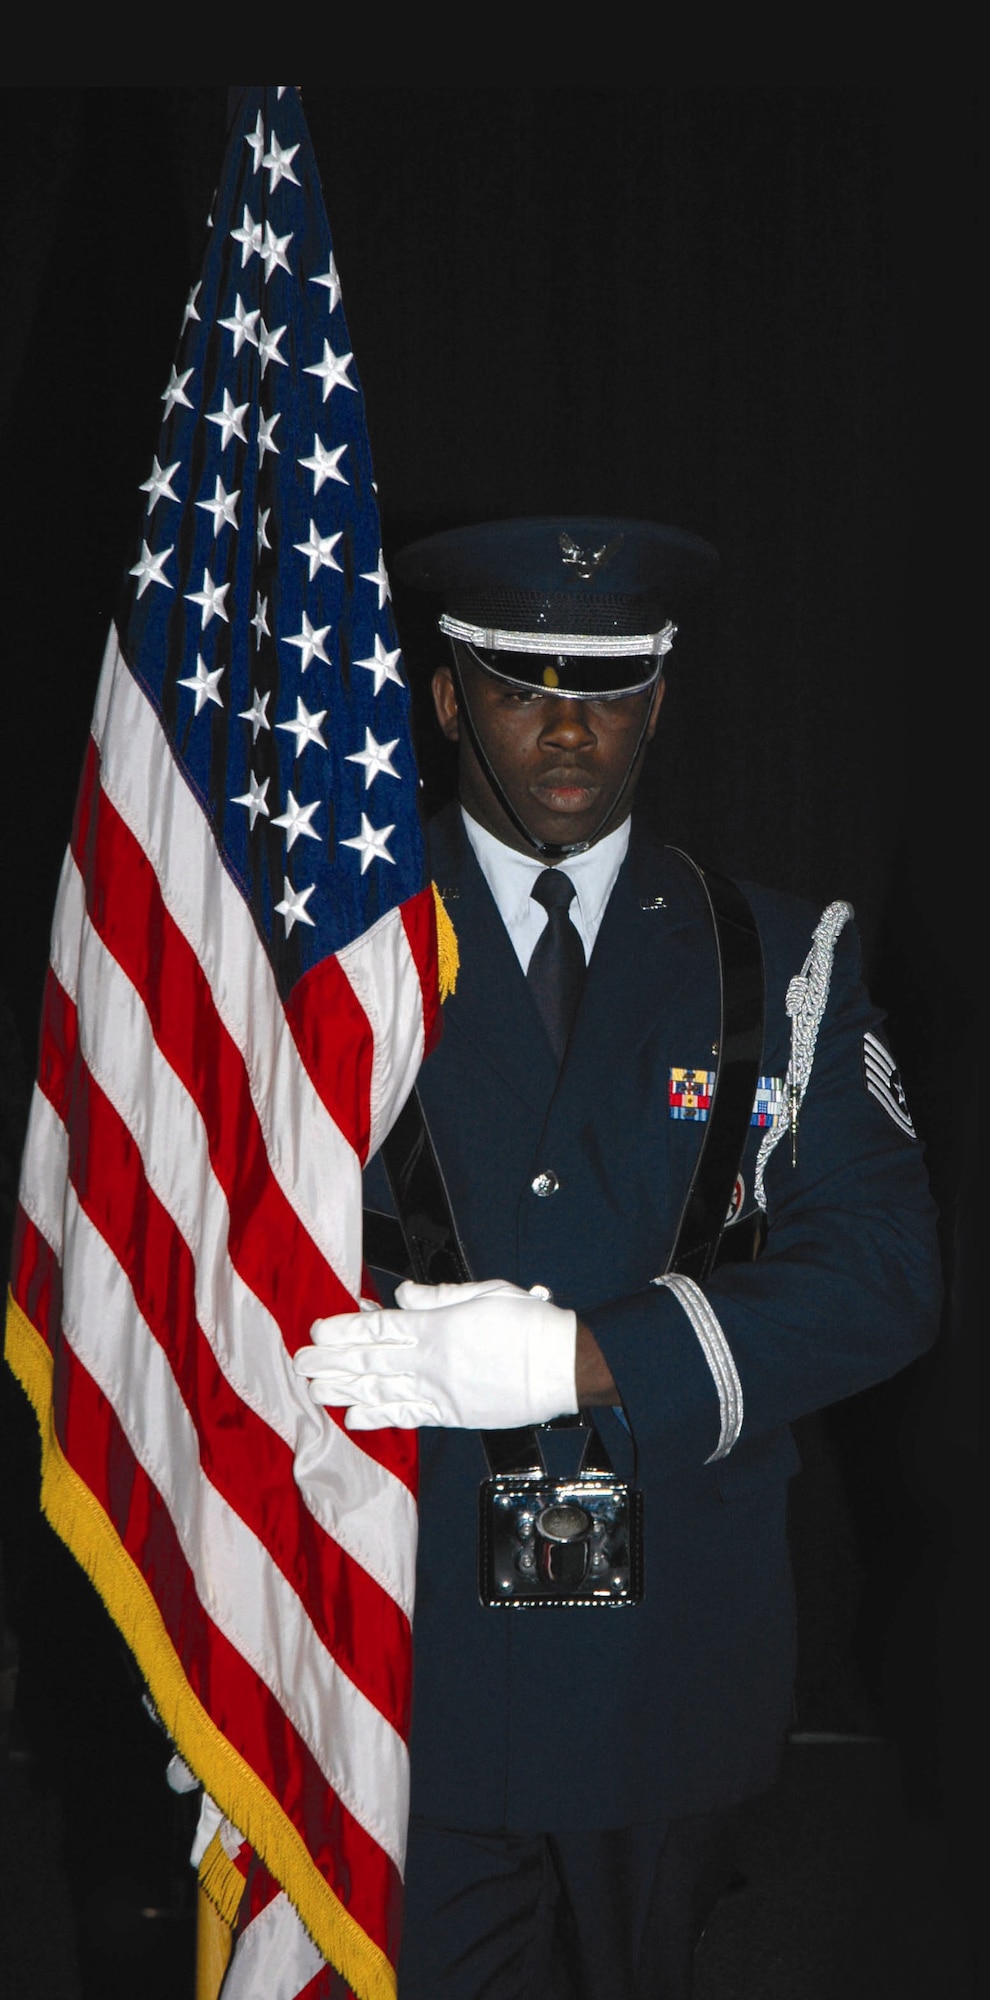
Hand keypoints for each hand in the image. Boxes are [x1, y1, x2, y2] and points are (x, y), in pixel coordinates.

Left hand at [293, 1277, 577, 1429]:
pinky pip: (408, 1416)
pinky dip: (380, 1417)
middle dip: (333, 1363)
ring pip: (382, 1392)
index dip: (345, 1331)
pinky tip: (355, 1418)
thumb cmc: (529, 1325)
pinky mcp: (452, 1413)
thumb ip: (438, 1296)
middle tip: (301, 1364)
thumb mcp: (484, 1293)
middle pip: (372, 1362)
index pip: (379, 1329)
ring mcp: (440, 1392)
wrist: (563, 1366)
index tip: (318, 1331)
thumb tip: (403, 1295)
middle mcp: (432, 1363)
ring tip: (316, 1390)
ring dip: (346, 1391)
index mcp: (437, 1328)